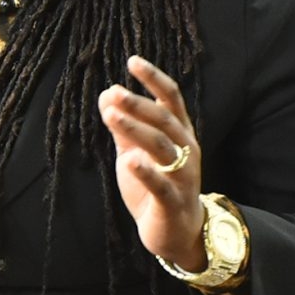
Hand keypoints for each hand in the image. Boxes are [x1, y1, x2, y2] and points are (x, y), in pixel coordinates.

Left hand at [99, 55, 205, 269]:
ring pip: (162, 147)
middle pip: (165, 120)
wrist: (177, 234)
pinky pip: (162, 185)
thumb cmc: (156, 186)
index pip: (171, 99)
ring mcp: (183, 177)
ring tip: (112, 116)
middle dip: (139, 104)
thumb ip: (124, 126)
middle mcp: (186, 150)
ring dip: (137, 130)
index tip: (133, 61)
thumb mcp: (135, 152)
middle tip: (115, 91)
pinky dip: (147, 172)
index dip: (154, 79)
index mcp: (179, 134)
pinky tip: (130, 160)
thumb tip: (107, 93)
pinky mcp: (173, 202)